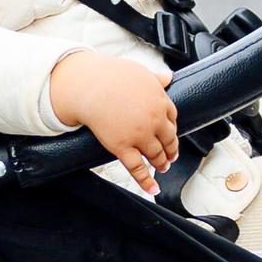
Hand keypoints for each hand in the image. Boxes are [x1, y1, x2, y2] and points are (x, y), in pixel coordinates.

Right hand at [48, 50, 180, 193]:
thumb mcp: (139, 73)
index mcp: (160, 101)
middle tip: (171, 156)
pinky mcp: (122, 147)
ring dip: (162, 163)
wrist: (89, 86)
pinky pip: (137, 168)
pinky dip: (146, 181)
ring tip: (163, 167)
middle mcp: (154, 120)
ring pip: (156, 154)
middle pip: (169, 139)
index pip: (173, 119)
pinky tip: (153, 188)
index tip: (170, 135)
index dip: (172, 129)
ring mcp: (139, 135)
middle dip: (171, 149)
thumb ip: (156, 78)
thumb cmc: (111, 76)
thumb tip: (169, 77)